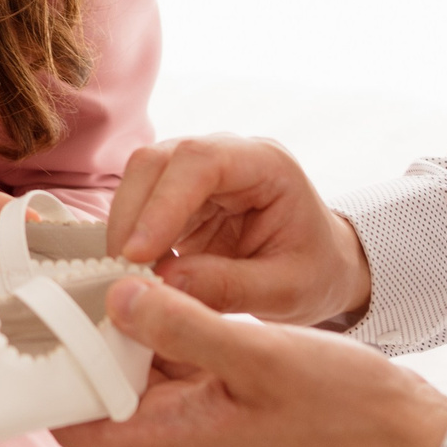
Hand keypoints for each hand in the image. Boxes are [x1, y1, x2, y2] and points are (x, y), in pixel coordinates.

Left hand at [53, 280, 446, 446]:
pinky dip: (158, 321)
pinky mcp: (226, 383)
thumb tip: (115, 296)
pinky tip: (150, 278)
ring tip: (90, 267)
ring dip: (116, 326)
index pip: (81, 428)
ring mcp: (203, 403)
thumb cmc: (338, 404)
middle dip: (75, 343)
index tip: (26, 334)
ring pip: (137, 366)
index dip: (46, 390)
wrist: (402, 427)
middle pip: (101, 390)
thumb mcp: (258, 356)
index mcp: (177, 432)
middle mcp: (180, 423)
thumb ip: (185, 326)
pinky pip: (174, 352)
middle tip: (50, 280)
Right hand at [107, 136, 373, 326]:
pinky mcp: (178, 197)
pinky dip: (128, 239)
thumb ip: (230, 287)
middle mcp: (227, 156)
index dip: (162, 204)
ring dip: (124, 228)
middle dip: (132, 216)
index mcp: (266, 164)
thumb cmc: (315, 271)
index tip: (139, 253)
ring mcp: (198, 173)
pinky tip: (137, 272)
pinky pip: (139, 206)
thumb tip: (164, 284)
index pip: (200, 162)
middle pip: (156, 161)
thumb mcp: (286, 290)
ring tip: (130, 278)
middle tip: (123, 272)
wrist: (323, 267)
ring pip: (139, 180)